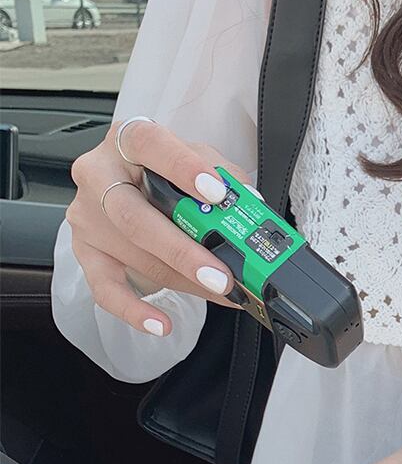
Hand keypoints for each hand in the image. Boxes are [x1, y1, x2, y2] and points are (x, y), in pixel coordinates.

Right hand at [67, 119, 254, 334]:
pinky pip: (105, 288)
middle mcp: (99, 175)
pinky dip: (134, 310)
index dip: (183, 167)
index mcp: (128, 141)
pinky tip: (160, 323)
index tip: (216, 192)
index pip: (150, 145)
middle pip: (134, 217)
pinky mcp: (86, 251)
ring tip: (224, 294)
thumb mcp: (197, 160)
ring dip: (183, 282)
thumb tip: (252, 209)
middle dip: (183, 251)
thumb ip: (225, 177)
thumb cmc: (168, 170)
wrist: (130, 180)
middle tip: (222, 275)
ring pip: (134, 255)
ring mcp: (87, 216)